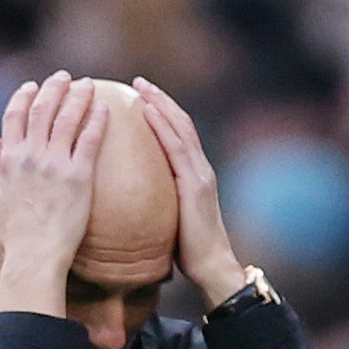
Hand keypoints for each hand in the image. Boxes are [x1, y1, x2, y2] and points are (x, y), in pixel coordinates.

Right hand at [0, 72, 108, 314]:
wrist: (34, 257)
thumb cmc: (13, 235)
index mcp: (8, 159)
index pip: (14, 116)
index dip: (24, 96)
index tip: (32, 86)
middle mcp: (30, 155)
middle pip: (42, 109)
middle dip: (53, 87)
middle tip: (65, 77)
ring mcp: (55, 164)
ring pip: (67, 118)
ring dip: (78, 96)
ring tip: (89, 85)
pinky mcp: (79, 177)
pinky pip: (90, 140)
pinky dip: (96, 120)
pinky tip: (105, 108)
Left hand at [133, 77, 246, 308]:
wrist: (213, 267)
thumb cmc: (190, 252)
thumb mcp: (173, 219)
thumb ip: (161, 203)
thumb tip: (135, 200)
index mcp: (196, 176)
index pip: (179, 136)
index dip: (163, 113)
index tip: (143, 97)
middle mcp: (201, 170)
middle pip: (180, 124)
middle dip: (160, 99)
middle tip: (138, 81)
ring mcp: (200, 175)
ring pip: (180, 129)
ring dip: (160, 104)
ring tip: (141, 87)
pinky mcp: (195, 185)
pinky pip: (176, 149)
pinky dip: (162, 126)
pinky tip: (147, 111)